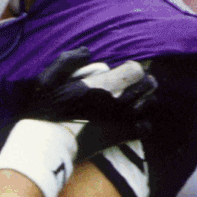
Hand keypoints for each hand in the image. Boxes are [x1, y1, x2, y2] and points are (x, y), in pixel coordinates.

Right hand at [25, 47, 156, 159]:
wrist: (49, 144)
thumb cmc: (46, 110)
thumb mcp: (49, 78)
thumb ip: (68, 60)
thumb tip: (87, 52)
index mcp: (105, 85)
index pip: (137, 69)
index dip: (130, 67)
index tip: (119, 70)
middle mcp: (120, 102)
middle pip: (148, 84)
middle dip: (140, 81)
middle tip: (127, 83)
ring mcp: (123, 120)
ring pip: (149, 103)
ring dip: (143, 99)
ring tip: (130, 100)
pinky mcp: (122, 136)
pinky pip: (145, 126)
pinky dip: (142, 122)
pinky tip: (130, 120)